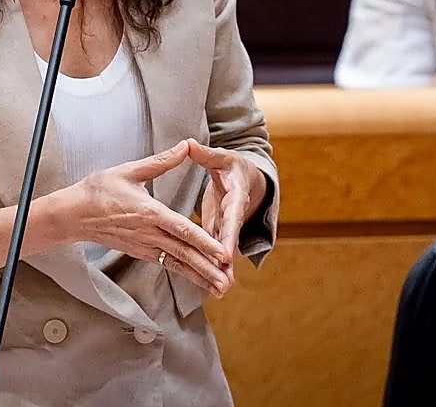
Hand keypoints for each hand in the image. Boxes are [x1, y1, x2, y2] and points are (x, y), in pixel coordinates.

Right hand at [61, 140, 230, 295]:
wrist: (74, 214)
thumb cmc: (99, 190)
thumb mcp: (130, 170)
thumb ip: (161, 161)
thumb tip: (186, 146)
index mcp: (150, 213)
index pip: (182, 230)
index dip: (204, 242)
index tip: (222, 254)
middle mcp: (149, 234)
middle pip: (184, 254)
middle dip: (208, 269)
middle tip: (228, 282)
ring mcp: (144, 246)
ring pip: (177, 264)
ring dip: (200, 276)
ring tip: (220, 288)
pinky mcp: (140, 252)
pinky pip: (167, 264)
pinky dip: (185, 272)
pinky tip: (199, 278)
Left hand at [187, 138, 266, 288]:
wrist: (247, 178)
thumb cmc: (233, 166)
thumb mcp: (222, 158)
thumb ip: (205, 154)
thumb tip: (188, 143)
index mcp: (236, 196)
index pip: (232, 216)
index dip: (229, 235)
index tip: (226, 252)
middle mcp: (234, 214)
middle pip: (230, 239)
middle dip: (226, 261)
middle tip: (225, 282)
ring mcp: (227, 225)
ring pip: (223, 249)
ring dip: (221, 269)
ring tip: (219, 291)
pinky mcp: (219, 231)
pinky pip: (215, 249)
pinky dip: (212, 265)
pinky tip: (208, 284)